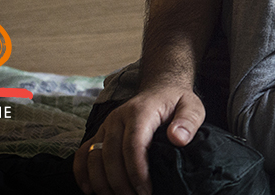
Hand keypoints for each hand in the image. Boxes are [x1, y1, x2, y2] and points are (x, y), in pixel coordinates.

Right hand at [73, 86, 205, 194]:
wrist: (160, 89)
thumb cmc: (176, 102)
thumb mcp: (192, 107)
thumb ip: (188, 121)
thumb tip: (177, 138)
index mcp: (140, 112)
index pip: (133, 145)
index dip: (137, 172)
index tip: (146, 192)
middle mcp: (117, 118)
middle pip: (111, 155)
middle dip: (120, 183)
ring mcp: (106, 126)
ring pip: (94, 157)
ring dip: (102, 183)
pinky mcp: (100, 133)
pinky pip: (83, 153)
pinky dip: (82, 173)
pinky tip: (91, 190)